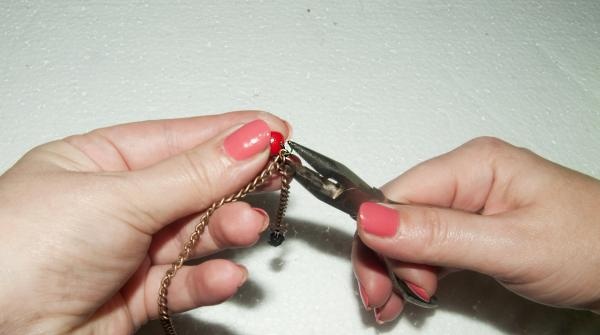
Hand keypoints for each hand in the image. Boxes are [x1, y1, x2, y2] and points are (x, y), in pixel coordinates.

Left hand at [0, 111, 290, 333]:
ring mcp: (125, 252)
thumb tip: (248, 139)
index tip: (274, 130)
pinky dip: (208, 279)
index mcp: (98, 163)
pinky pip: (183, 282)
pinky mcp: (133, 296)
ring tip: (248, 225)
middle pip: (192, 186)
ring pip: (193, 235)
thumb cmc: (15, 254)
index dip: (229, 133)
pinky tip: (226, 273)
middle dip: (234, 183)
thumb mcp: (117, 198)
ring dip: (225, 230)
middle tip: (274, 176)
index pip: (178, 139)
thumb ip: (192, 174)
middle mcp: (113, 205)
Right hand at [352, 137, 599, 322]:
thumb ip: (439, 234)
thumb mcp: (510, 245)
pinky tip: (411, 291)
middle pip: (397, 215)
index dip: (379, 239)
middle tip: (384, 298)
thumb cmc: (594, 245)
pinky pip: (429, 245)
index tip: (379, 280)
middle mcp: (467, 178)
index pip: (398, 195)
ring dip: (395, 269)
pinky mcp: (474, 227)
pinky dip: (415, 271)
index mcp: (474, 164)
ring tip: (393, 304)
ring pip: (408, 233)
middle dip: (384, 259)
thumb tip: (373, 220)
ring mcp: (470, 203)